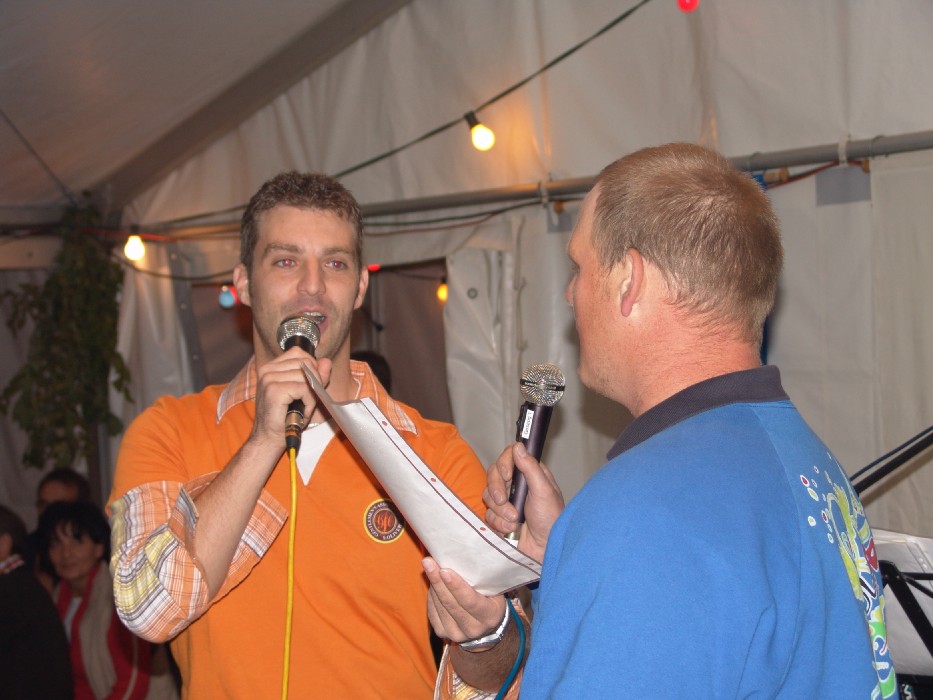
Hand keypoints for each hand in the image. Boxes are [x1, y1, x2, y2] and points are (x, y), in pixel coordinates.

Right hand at [251, 347, 331, 446]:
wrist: (269, 439)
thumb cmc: (285, 417)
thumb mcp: (303, 393)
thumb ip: (315, 376)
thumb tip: (326, 361)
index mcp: (271, 367)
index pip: (299, 353)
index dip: (311, 367)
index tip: (310, 385)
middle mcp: (267, 370)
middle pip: (305, 363)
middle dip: (314, 382)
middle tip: (307, 401)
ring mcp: (269, 379)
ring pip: (306, 376)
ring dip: (311, 395)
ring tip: (302, 408)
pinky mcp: (274, 390)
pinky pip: (305, 389)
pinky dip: (309, 403)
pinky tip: (302, 413)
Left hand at [423, 558, 504, 642]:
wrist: (485, 626)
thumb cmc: (490, 600)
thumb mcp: (494, 590)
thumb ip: (480, 580)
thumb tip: (459, 558)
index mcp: (489, 617)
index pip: (470, 601)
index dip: (456, 586)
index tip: (444, 570)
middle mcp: (472, 629)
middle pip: (450, 603)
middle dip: (438, 581)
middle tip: (428, 561)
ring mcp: (455, 633)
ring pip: (439, 606)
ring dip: (433, 585)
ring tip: (430, 566)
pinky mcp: (442, 632)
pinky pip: (432, 611)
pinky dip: (431, 594)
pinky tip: (433, 582)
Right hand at [484, 442, 563, 561]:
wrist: (544, 550)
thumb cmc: (551, 520)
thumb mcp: (544, 491)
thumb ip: (530, 467)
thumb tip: (518, 446)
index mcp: (529, 474)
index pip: (508, 457)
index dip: (504, 464)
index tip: (507, 476)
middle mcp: (516, 485)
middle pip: (493, 474)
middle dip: (498, 490)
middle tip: (505, 501)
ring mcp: (506, 501)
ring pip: (488, 495)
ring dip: (500, 510)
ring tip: (515, 520)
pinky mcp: (498, 517)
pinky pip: (487, 513)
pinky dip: (498, 522)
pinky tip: (511, 529)